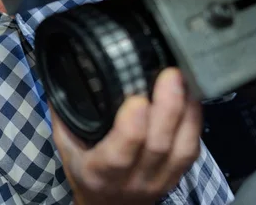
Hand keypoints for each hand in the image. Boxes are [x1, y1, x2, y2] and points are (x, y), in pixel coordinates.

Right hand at [51, 67, 201, 204]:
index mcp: (100, 172)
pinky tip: (193, 97)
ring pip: (181, 149)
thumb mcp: (67, 148)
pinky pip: (192, 151)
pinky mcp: (176, 178)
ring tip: (186, 80)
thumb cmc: (85, 174)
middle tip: (170, 74)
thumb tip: (59, 78)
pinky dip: (195, 121)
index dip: (132, 128)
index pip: (119, 155)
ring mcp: (158, 181)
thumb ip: (64, 116)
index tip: (137, 99)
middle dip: (168, 108)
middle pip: (157, 146)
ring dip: (187, 112)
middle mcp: (132, 180)